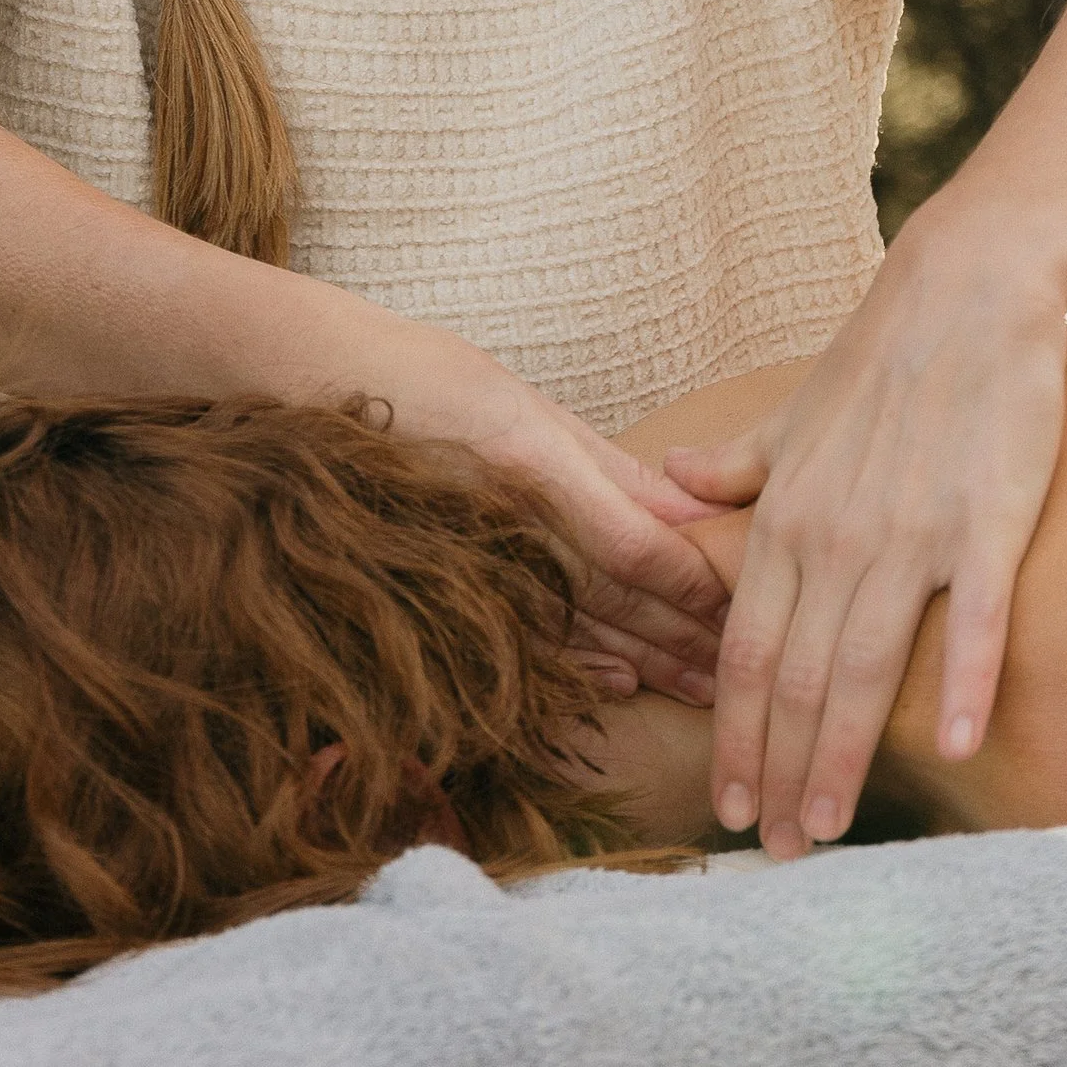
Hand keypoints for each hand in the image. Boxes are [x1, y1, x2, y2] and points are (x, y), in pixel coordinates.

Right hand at [414, 336, 727, 705]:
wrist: (316, 386)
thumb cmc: (427, 377)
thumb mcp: (528, 404)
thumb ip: (608, 467)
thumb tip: (688, 511)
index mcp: (536, 464)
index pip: (637, 548)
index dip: (696, 586)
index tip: (749, 602)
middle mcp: (510, 521)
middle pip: (618, 599)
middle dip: (688, 637)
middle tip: (748, 669)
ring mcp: (475, 558)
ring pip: (579, 625)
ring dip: (646, 661)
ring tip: (703, 689)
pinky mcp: (450, 581)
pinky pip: (522, 634)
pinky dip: (576, 662)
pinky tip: (616, 683)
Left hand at [664, 216, 1066, 854]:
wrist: (966, 287)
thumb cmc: (881, 358)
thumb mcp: (791, 418)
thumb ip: (733, 467)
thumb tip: (667, 486)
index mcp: (786, 520)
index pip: (744, 654)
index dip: (735, 737)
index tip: (731, 808)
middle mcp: (835, 537)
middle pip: (795, 681)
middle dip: (781, 776)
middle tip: (779, 854)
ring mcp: (912, 533)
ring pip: (864, 667)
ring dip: (842, 757)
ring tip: (830, 829)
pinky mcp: (987, 520)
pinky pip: (974, 616)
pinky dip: (963, 682)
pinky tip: (956, 744)